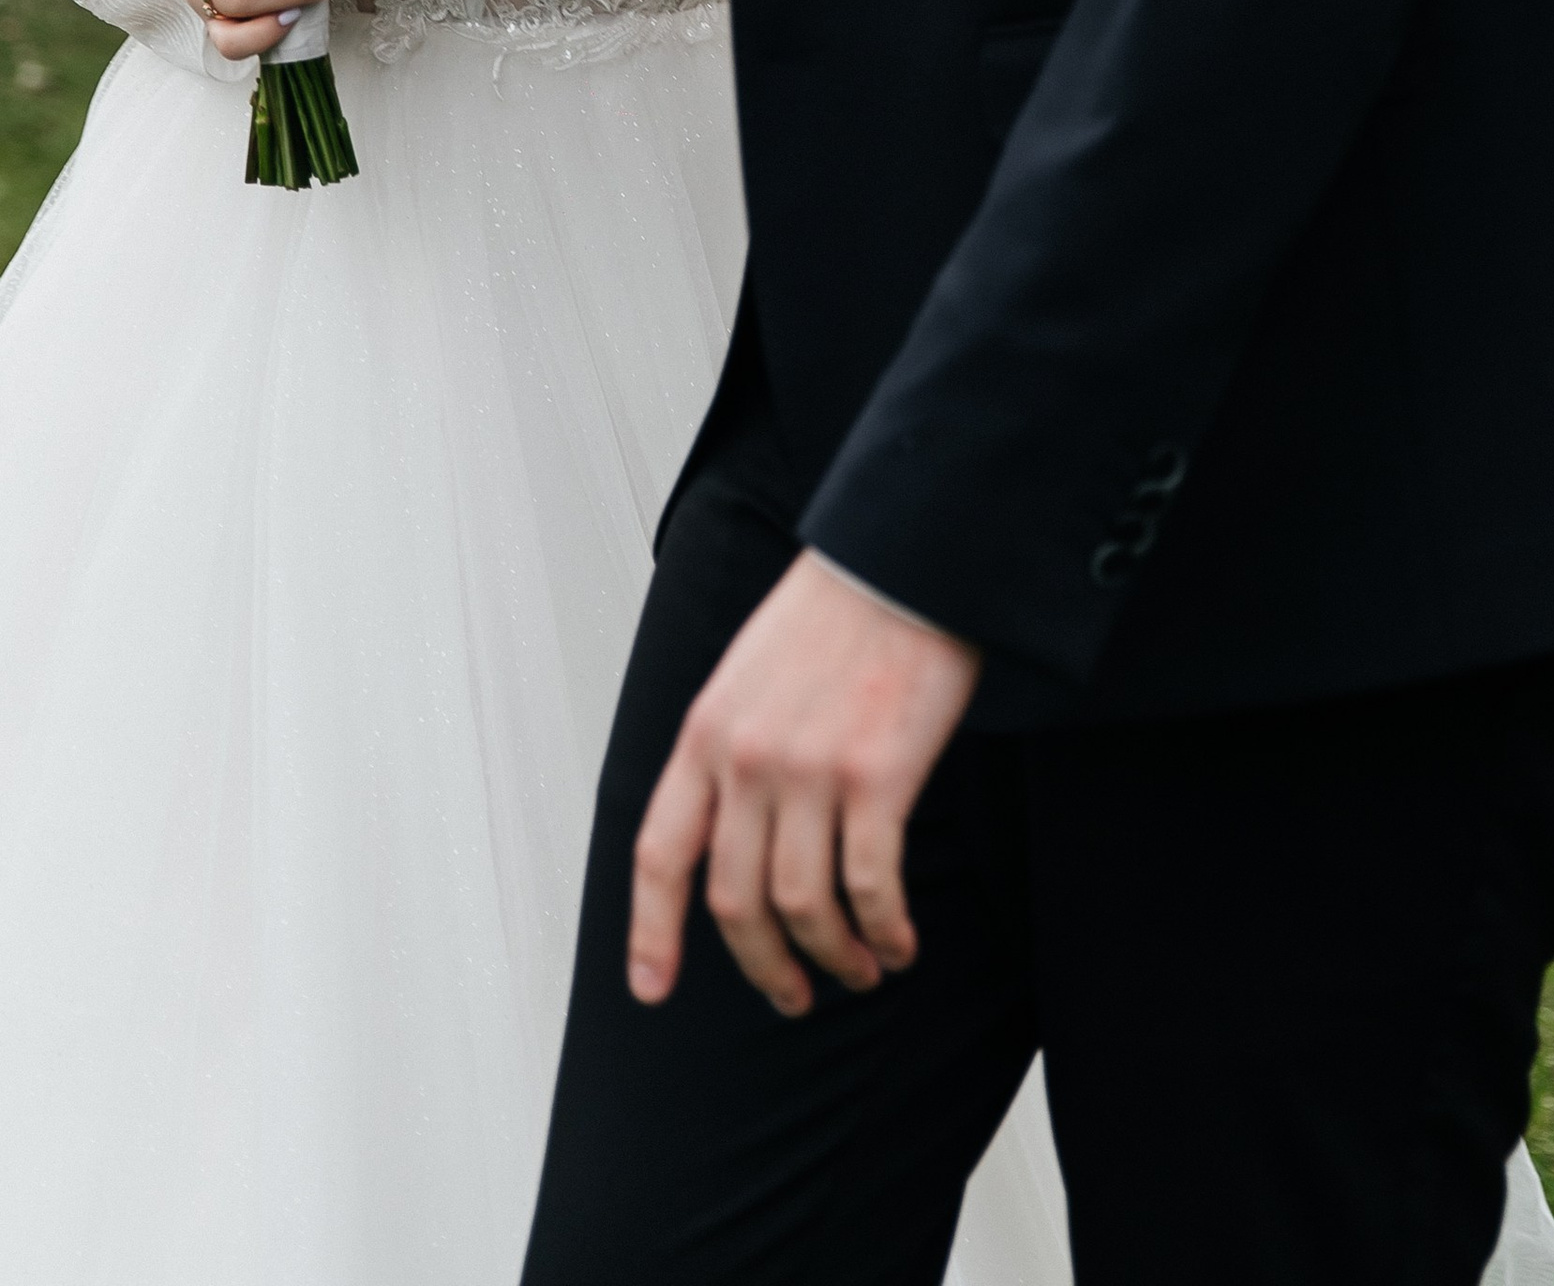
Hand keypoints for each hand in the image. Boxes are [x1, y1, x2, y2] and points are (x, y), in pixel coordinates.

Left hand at [628, 549, 980, 1019]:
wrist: (902, 558)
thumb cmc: (835, 615)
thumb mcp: (747, 674)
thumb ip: (728, 749)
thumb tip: (730, 835)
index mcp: (704, 731)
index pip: (659, 852)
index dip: (650, 931)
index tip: (651, 988)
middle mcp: (745, 757)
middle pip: (734, 902)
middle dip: (764, 966)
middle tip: (793, 995)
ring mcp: (808, 767)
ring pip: (802, 907)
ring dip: (832, 958)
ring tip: (861, 970)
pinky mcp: (876, 775)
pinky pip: (871, 887)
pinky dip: (885, 930)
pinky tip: (900, 942)